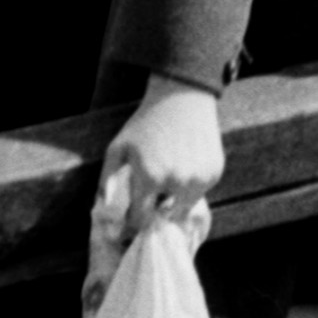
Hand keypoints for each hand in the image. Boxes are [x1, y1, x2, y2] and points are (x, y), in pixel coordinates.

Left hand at [92, 78, 223, 313]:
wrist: (182, 97)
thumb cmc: (146, 123)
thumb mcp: (118, 148)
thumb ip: (105, 182)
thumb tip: (102, 213)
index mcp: (149, 179)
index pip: (139, 220)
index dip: (133, 219)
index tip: (132, 214)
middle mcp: (176, 183)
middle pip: (162, 218)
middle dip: (154, 211)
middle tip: (152, 195)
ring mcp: (198, 178)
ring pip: (182, 208)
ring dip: (174, 202)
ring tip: (168, 180)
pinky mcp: (214, 173)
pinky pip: (199, 193)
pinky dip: (191, 188)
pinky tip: (184, 167)